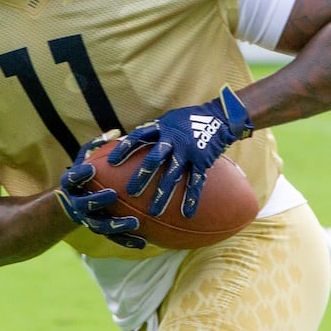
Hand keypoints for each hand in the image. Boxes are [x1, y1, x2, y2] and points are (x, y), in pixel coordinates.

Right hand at [54, 140, 145, 249]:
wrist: (71, 202)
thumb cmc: (85, 175)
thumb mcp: (87, 158)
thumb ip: (98, 145)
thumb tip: (116, 131)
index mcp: (71, 184)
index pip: (72, 179)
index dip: (79, 175)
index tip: (91, 169)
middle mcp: (76, 203)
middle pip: (85, 205)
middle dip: (97, 200)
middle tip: (112, 195)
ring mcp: (86, 220)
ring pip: (99, 226)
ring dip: (116, 225)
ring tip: (134, 223)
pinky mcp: (98, 231)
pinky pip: (113, 238)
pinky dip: (127, 241)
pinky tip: (144, 242)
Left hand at [107, 85, 253, 217]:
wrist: (219, 117)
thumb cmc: (189, 119)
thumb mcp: (169, 119)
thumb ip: (153, 131)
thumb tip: (130, 139)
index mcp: (162, 128)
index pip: (139, 137)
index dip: (124, 148)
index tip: (111, 162)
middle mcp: (174, 140)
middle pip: (154, 159)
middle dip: (142, 176)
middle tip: (130, 193)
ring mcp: (188, 151)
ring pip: (173, 175)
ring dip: (163, 194)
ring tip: (154, 213)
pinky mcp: (202, 161)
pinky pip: (196, 182)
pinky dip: (192, 198)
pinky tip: (187, 214)